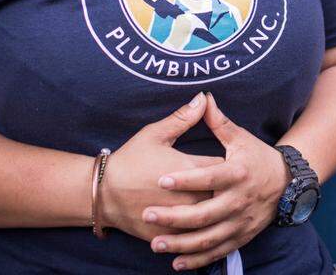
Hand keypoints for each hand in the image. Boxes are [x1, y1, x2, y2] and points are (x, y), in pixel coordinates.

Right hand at [100, 91, 225, 240]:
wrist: (104, 194)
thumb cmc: (130, 160)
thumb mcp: (155, 134)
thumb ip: (183, 118)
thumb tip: (204, 98)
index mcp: (190, 168)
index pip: (225, 167)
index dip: (230, 164)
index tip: (232, 162)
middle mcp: (190, 195)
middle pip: (224, 194)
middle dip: (227, 189)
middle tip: (231, 184)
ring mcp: (181, 218)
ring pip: (212, 217)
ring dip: (217, 210)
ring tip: (222, 205)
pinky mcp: (172, 234)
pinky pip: (195, 236)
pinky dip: (202, 231)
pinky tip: (207, 226)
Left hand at [142, 92, 291, 270]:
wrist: (287, 183)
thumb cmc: (257, 157)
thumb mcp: (240, 138)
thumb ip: (218, 122)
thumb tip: (202, 98)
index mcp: (237, 173)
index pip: (208, 177)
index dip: (185, 179)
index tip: (161, 180)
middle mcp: (239, 200)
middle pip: (205, 213)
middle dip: (175, 217)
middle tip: (148, 215)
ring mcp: (241, 222)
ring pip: (209, 237)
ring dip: (181, 244)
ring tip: (156, 244)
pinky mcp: (241, 236)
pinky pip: (218, 251)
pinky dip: (198, 260)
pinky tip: (176, 262)